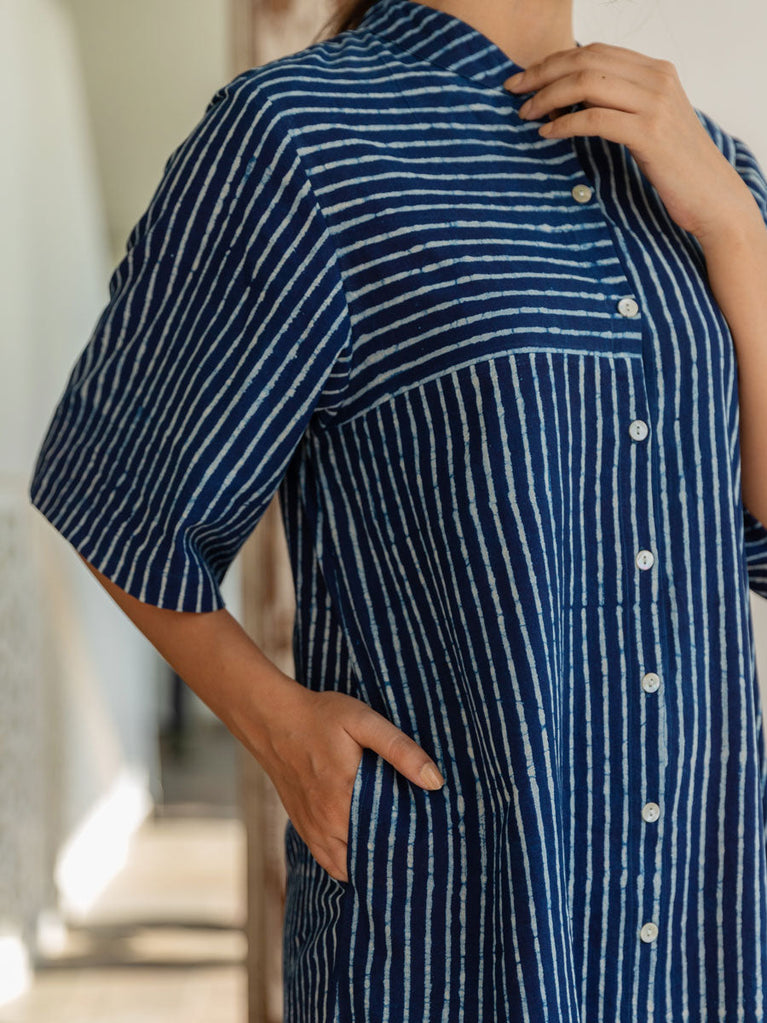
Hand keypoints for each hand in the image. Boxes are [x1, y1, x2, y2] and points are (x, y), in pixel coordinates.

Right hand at [255, 686, 444, 882]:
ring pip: (350, 868)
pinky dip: (350, 866)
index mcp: (346, 798)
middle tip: (422, 849)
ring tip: (398, 852)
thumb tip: (435, 782)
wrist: (272, 720)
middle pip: (372, 859)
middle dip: (397, 857)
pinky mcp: (304, 828)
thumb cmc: (321, 717)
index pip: (389, 841)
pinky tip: (367, 853)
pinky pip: (330, 863)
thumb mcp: (364, 722)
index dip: (414, 846)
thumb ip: (400, 751)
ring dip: (373, 865)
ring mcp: (313, 830)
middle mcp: (328, 823)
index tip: (433, 841)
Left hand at [504, 42, 756, 241]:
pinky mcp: (650, 134)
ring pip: (587, 84)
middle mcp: (657, 79)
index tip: (524, 79)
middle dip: (542, 74)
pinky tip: (546, 134)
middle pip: (586, 61)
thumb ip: (620, 103)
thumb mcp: (649, 123)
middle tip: (513, 92)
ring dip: (548, 97)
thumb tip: (572, 99)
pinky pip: (594, 119)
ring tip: (526, 115)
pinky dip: (564, 123)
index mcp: (656, 70)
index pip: (595, 51)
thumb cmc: (675, 167)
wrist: (712, 197)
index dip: (553, 61)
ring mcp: (656, 104)